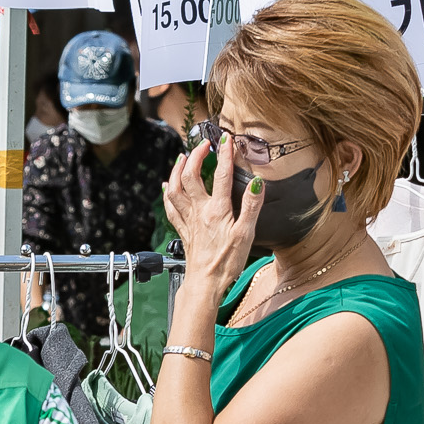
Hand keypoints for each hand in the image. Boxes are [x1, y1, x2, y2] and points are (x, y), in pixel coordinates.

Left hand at [164, 134, 261, 297]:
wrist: (205, 284)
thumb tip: (257, 183)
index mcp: (217, 210)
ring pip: (175, 189)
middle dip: (195, 156)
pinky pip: (170, 207)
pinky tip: (166, 186)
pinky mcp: (183, 230)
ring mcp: (188, 220)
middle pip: (190, 176)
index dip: (224, 154)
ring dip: (177, 170)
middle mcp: (199, 211)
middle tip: (203, 144)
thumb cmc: (226, 262)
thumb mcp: (246, 234)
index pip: (221, 175)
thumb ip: (251, 206)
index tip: (227, 139)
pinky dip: (167, 193)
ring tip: (182, 157)